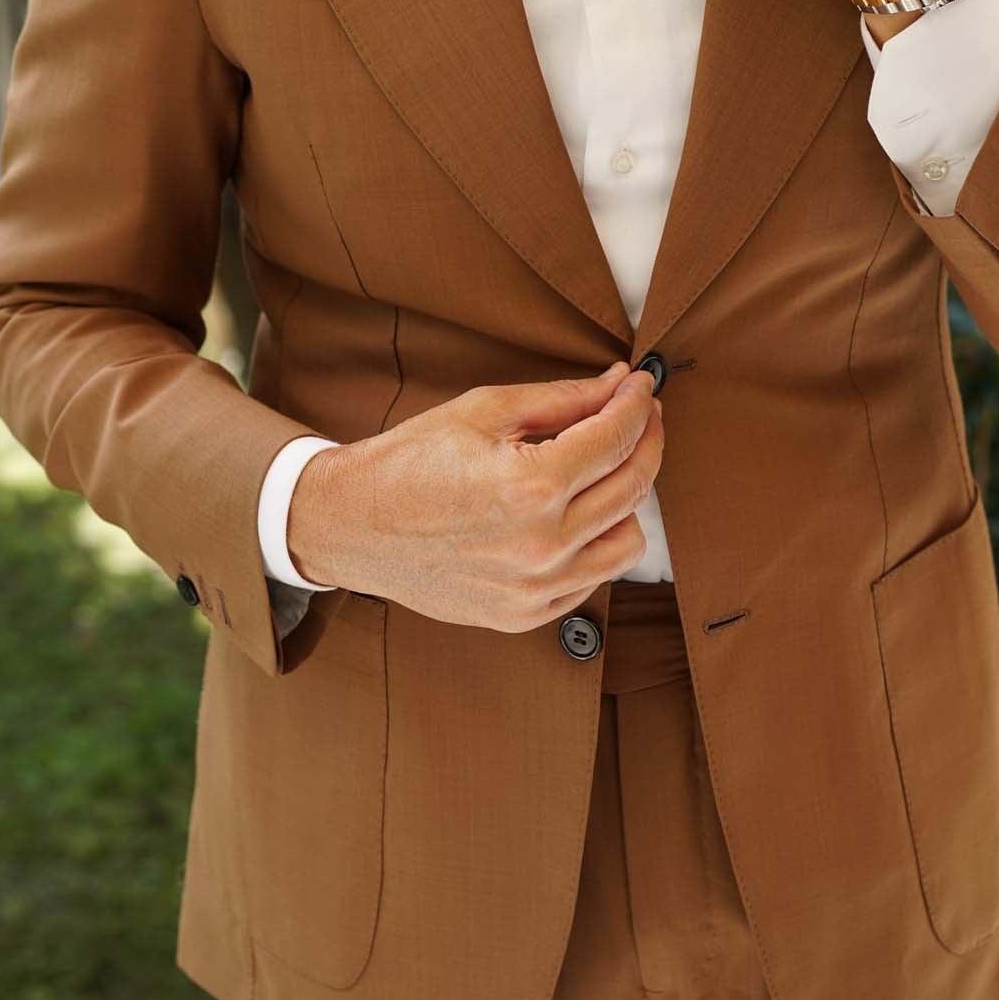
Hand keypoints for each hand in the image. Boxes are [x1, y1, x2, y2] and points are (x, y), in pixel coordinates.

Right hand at [286, 363, 663, 632]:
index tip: (642, 387)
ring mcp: (535, 588)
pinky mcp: (525, 615)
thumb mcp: (485, 411)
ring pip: (628, 543)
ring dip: (628, 500)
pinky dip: (596, 544)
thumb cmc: (411, 461)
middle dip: (647, 440)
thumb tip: (620, 384)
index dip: (637, 404)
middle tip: (640, 415)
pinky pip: (592, 580)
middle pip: (633, 486)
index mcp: (531, 485)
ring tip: (605, 471)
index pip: (616, 437)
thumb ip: (562, 398)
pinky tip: (575, 515)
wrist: (351, 525)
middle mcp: (541, 544)